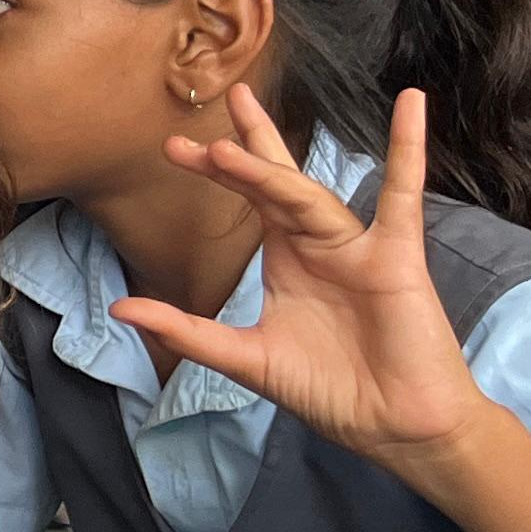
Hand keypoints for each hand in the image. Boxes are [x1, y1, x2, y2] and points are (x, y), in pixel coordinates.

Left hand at [109, 87, 493, 477]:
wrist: (394, 426)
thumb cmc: (330, 390)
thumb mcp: (243, 358)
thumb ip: (185, 330)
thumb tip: (119, 309)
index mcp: (287, 258)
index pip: (246, 199)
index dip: (215, 171)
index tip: (174, 147)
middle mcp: (319, 243)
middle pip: (274, 184)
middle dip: (239, 152)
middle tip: (202, 115)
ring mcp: (358, 246)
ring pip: (308, 198)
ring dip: (271, 172)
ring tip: (232, 142)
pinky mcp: (396, 258)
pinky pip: (404, 197)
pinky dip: (409, 149)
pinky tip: (412, 105)